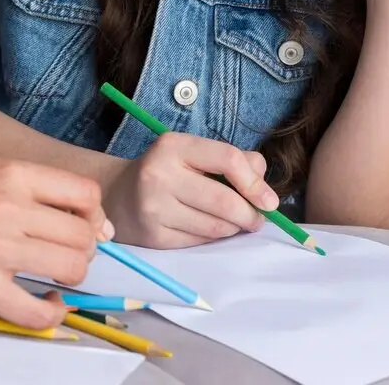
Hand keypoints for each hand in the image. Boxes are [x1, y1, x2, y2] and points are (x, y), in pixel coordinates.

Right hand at [0, 156, 108, 329]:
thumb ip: (26, 183)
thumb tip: (82, 213)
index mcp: (9, 173)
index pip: (85, 196)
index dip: (93, 217)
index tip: (84, 229)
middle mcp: (8, 208)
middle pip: (83, 236)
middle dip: (83, 250)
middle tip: (62, 256)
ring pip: (71, 269)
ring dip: (69, 278)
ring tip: (50, 278)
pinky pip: (39, 312)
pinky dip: (51, 314)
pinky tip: (43, 304)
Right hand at [103, 132, 277, 248]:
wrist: (118, 196)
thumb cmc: (168, 172)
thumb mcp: (194, 155)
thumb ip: (234, 162)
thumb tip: (265, 188)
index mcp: (173, 146)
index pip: (228, 159)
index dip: (255, 183)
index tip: (270, 201)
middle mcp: (159, 174)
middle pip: (225, 201)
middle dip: (250, 214)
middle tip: (256, 219)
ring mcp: (154, 207)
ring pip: (216, 227)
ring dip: (233, 228)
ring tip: (230, 222)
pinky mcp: (154, 236)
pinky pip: (200, 242)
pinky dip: (212, 238)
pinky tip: (205, 228)